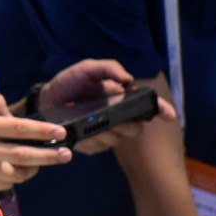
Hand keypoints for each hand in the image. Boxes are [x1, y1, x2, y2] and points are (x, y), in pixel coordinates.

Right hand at [0, 85, 69, 190]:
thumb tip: (11, 113)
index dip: (43, 130)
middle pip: (24, 154)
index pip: (20, 128)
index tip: (60, 131)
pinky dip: (18, 177)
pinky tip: (24, 170)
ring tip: (47, 162)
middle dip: (49, 154)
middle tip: (67, 153)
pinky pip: (4, 183)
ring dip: (36, 168)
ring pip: (17, 173)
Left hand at [32, 59, 174, 155]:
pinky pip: (98, 146)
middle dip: (125, 124)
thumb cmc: (70, 83)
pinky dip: (89, 137)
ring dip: (104, 130)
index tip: (169, 116)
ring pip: (117, 139)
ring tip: (87, 119)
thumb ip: (109, 68)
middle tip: (109, 115)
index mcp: (122, 99)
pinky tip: (79, 129)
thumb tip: (128, 80)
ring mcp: (107, 134)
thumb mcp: (88, 69)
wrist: (46, 99)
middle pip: (135, 129)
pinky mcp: (92, 146)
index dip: (161, 110)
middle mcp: (119, 118)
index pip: (149, 106)